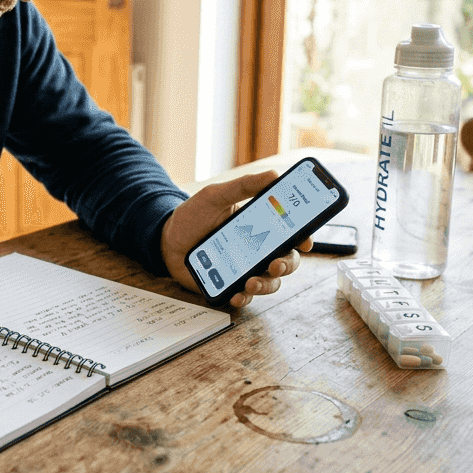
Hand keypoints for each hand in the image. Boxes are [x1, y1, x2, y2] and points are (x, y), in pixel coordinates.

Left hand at [161, 169, 311, 307]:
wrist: (166, 239)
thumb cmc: (194, 215)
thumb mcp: (216, 196)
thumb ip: (243, 186)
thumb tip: (273, 174)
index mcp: (260, 226)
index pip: (291, 233)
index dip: (304, 238)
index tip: (306, 241)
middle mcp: (258, 249)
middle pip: (286, 260)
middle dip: (286, 265)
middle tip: (275, 264)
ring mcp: (245, 268)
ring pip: (270, 282)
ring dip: (266, 284)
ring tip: (252, 282)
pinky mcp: (230, 284)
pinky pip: (244, 296)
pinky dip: (244, 298)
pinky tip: (237, 296)